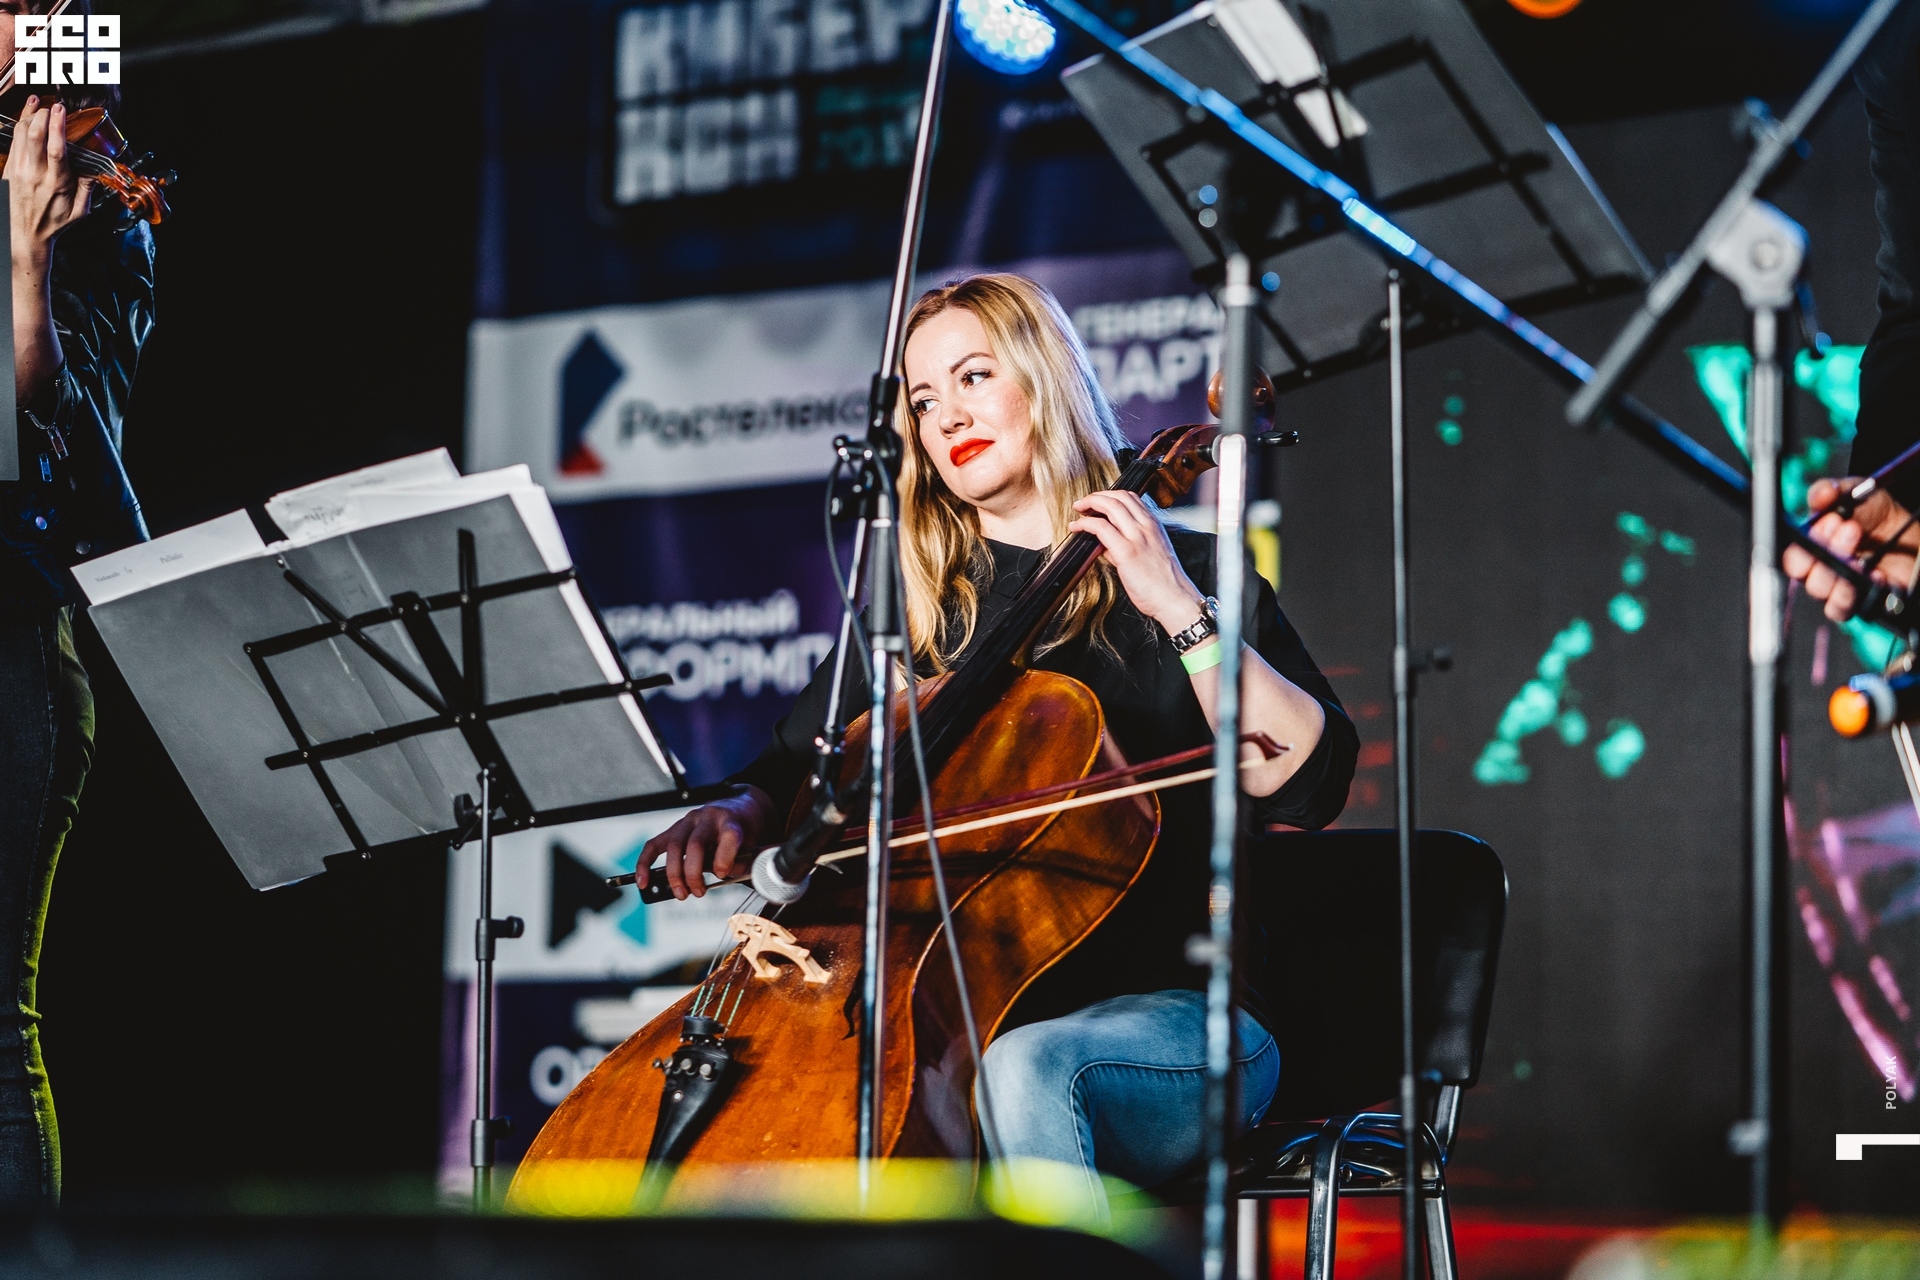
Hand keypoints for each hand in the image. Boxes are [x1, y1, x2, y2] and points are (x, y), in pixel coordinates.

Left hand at [6, 97, 91, 266]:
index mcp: (56, 184)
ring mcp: (18, 170)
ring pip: (20, 134)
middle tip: (51, 107)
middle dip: (41, 116)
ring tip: (38, 106)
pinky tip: (27, 115)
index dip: (57, 127)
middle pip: (33, 136)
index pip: (56, 150)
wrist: (24, 235)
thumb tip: (96, 169)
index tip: (61, 111)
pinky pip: (13, 140)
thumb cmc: (53, 223)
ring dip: (29, 116)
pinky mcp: (8, 168)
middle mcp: (34, 174)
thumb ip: (89, 188)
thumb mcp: (80, 211)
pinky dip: (19, 124)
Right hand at [636, 785, 776, 900]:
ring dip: (674, 874)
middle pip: (695, 844)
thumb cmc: (743, 831)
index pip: (728, 836)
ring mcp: (688, 821)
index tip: (721, 874)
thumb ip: (739, 863)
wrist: (737, 809)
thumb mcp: (751, 845)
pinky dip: (645, 864)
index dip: (724, 858)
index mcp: (731, 821)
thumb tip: (720, 877)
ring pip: (674, 846)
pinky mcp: (674, 829)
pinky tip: (643, 882)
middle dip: (693, 873)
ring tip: (681, 893)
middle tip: (697, 892)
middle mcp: (708, 818)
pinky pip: (654, 845)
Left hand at [1068, 491, 1207, 632]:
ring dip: (1090, 503)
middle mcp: (1147, 526)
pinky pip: (1101, 527)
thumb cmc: (1163, 583)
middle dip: (1097, 496)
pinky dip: (1085, 523)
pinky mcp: (1127, 551)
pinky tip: (1077, 527)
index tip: (1096, 502)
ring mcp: (1138, 537)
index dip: (1109, 496)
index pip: (1130, 498)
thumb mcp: (1149, 555)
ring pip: (1111, 506)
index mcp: (1154, 525)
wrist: (1175, 599)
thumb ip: (1126, 546)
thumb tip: (1104, 544)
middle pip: (1119, 496)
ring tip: (1078, 510)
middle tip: (1083, 504)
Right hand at [1784, 476, 1919, 622]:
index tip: (1829, 521)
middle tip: (1851, 529)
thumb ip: (1833, 490)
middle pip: (1804, 575)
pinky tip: (1874, 574)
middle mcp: (1819, 569)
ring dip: (1840, 571)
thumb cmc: (1877, 515)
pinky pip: (1845, 607)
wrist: (1911, 534)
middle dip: (1825, 552)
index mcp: (1810, 543)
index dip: (1804, 543)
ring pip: (1821, 592)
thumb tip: (1820, 495)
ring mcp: (1837, 587)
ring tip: (1861, 554)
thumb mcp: (1856, 491)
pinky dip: (1858, 591)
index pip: (1791, 554)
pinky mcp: (1857, 602)